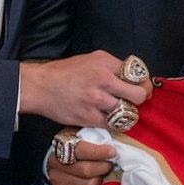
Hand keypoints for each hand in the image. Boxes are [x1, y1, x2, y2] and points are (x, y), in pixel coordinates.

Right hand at [18, 51, 153, 127]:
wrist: (40, 86)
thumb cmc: (66, 72)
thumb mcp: (91, 59)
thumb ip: (112, 66)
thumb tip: (132, 77)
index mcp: (106, 63)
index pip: (138, 75)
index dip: (143, 84)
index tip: (141, 88)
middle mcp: (104, 80)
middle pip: (138, 95)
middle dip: (140, 100)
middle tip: (134, 102)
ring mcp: (97, 101)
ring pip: (128, 113)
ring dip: (127, 114)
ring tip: (120, 111)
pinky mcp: (89, 117)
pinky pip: (113, 125)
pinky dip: (114, 124)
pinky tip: (108, 119)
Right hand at [47, 137, 116, 184]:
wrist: (61, 160)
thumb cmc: (78, 144)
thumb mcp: (84, 132)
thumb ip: (96, 131)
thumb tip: (115, 129)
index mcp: (62, 143)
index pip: (81, 150)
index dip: (99, 152)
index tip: (112, 152)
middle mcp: (55, 162)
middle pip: (86, 170)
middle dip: (103, 168)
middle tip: (109, 165)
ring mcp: (56, 179)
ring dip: (100, 180)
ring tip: (101, 174)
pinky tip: (94, 184)